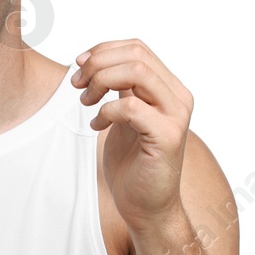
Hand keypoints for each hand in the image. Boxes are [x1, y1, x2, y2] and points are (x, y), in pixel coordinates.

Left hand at [71, 39, 192, 233]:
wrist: (146, 206)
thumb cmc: (132, 163)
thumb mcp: (124, 116)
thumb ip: (121, 89)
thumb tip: (97, 61)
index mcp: (169, 88)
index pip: (137, 48)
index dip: (103, 50)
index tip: (78, 64)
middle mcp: (178, 97)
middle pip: (136, 54)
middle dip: (97, 64)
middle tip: (76, 85)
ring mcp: (176, 116)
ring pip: (137, 73)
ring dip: (101, 81)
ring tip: (86, 102)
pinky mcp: (167, 136)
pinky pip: (131, 106)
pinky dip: (106, 111)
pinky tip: (97, 125)